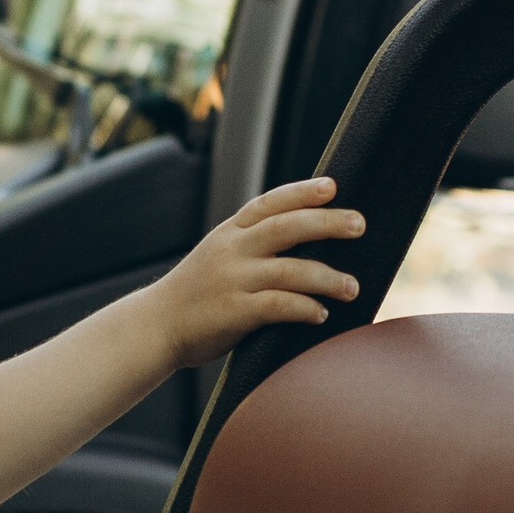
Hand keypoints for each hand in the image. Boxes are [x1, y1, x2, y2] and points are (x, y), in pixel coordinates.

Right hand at [146, 179, 364, 371]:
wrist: (154, 326)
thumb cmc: (195, 294)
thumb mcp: (217, 256)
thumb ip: (251, 246)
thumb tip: (304, 241)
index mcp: (230, 233)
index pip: (270, 203)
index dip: (302, 192)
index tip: (333, 186)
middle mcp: (232, 251)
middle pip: (287, 228)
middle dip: (327, 223)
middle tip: (359, 224)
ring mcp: (232, 280)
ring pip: (289, 270)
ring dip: (327, 277)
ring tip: (352, 287)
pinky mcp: (234, 312)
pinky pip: (278, 306)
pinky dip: (304, 308)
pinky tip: (321, 314)